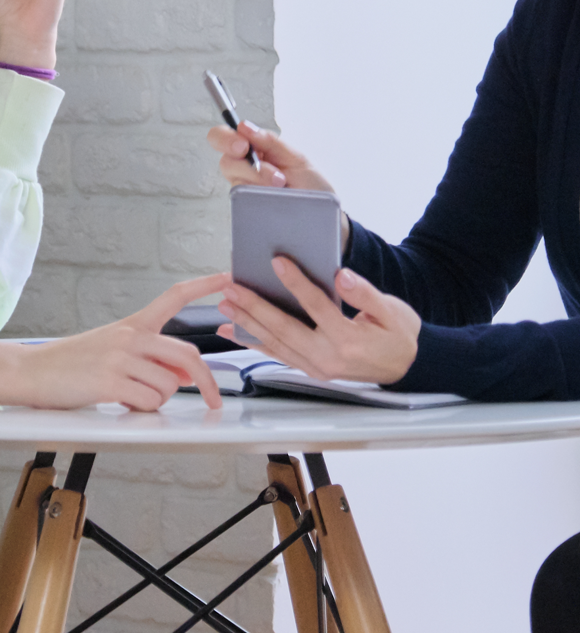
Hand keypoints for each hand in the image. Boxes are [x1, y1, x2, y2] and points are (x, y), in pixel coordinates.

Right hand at [0, 274, 226, 410]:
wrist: (32, 372)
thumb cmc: (73, 364)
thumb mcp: (113, 350)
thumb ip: (150, 357)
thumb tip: (185, 375)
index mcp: (133, 324)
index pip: (173, 296)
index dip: (204, 285)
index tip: (229, 277)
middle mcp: (130, 335)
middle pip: (187, 356)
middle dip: (208, 382)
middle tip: (214, 401)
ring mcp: (120, 357)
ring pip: (169, 386)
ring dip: (159, 400)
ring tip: (132, 397)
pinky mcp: (110, 381)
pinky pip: (148, 401)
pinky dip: (141, 409)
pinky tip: (121, 403)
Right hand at [207, 122, 349, 250]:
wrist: (322, 215)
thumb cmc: (310, 185)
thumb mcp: (295, 157)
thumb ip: (270, 141)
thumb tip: (244, 127)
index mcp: (252, 151)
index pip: (222, 138)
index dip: (225, 139)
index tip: (243, 145)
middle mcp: (244, 170)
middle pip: (226, 162)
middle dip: (248, 166)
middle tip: (273, 173)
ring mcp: (245, 192)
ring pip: (236, 183)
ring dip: (260, 182)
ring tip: (282, 186)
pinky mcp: (247, 210)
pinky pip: (243, 202)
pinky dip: (260, 197)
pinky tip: (274, 198)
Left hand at [215, 260, 419, 385]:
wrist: (408, 368)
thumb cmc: (398, 335)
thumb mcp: (393, 312)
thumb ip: (366, 295)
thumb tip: (342, 276)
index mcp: (350, 340)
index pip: (318, 307)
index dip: (296, 283)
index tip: (277, 262)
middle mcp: (329, 358)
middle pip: (285, 328)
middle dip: (255, 307)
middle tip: (231, 288)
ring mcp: (317, 367)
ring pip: (276, 343)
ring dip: (247, 323)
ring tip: (225, 305)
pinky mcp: (310, 370)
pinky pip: (277, 354)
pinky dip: (253, 342)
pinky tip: (232, 331)